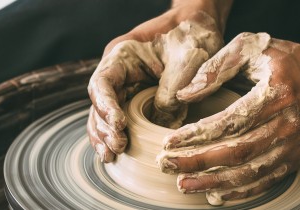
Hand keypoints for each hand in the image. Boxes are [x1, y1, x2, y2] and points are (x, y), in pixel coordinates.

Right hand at [87, 0, 233, 161]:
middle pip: (99, 102)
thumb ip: (171, 92)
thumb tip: (161, 124)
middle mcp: (120, 71)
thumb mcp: (186, 61)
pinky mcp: (138, 97)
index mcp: (123, 55)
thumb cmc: (192, 37)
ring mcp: (127, 85)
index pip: (103, 82)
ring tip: (111, 155)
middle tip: (118, 147)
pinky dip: (117, 133)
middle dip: (105, 127)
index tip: (119, 125)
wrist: (199, 28)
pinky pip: (122, 117)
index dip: (106, 106)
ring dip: (106, 135)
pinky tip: (117, 152)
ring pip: (105, 113)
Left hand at [157, 33, 299, 204]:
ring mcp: (291, 146)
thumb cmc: (290, 61)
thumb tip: (185, 94)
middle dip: (197, 162)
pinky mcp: (293, 159)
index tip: (169, 141)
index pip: (230, 121)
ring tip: (183, 184)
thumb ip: (218, 67)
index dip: (197, 134)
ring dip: (213, 182)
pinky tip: (215, 195)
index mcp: (275, 93)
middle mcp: (285, 124)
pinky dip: (239, 192)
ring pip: (247, 172)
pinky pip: (264, 181)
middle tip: (166, 165)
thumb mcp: (254, 47)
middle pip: (235, 152)